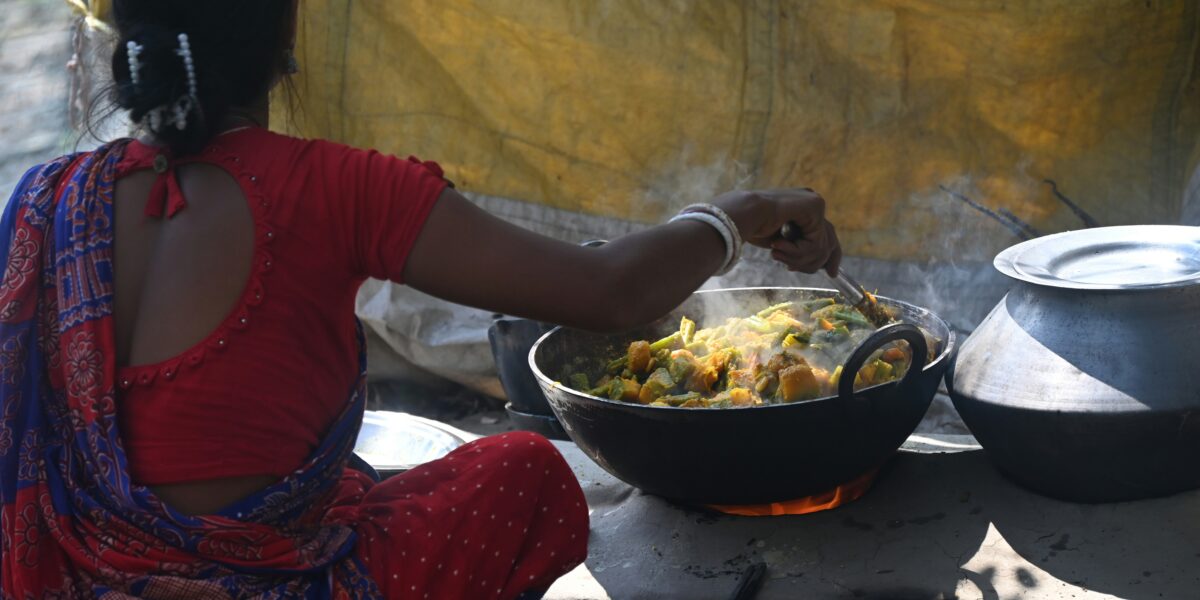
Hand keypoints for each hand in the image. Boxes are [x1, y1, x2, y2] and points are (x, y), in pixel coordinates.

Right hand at [713, 188, 841, 275]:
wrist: (741, 213)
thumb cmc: (753, 226)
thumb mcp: (782, 240)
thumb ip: (799, 245)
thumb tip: (817, 264)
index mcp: (806, 207)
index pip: (827, 235)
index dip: (828, 257)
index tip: (830, 273)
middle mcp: (814, 202)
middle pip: (830, 241)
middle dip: (817, 263)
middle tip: (792, 269)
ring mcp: (816, 203)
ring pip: (822, 247)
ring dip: (797, 258)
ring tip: (775, 254)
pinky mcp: (814, 207)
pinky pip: (816, 243)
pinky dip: (796, 252)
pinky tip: (777, 246)